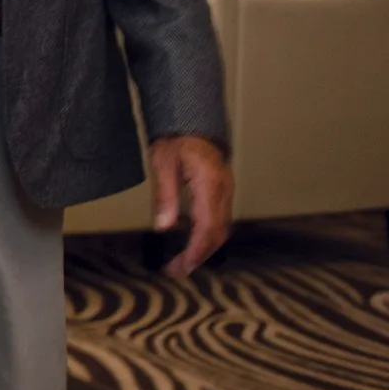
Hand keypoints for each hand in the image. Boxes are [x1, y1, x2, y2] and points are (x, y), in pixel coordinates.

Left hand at [149, 134, 232, 277]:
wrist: (191, 120)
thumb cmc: (176, 137)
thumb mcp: (162, 162)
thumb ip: (164, 196)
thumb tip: (163, 227)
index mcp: (209, 184)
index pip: (207, 227)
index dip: (196, 251)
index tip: (182, 267)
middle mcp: (223, 190)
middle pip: (218, 233)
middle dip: (199, 256)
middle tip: (177, 270)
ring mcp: (226, 190)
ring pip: (222, 228)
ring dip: (204, 248)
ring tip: (182, 261)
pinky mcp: (223, 189)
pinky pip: (220, 218)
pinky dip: (209, 235)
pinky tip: (193, 242)